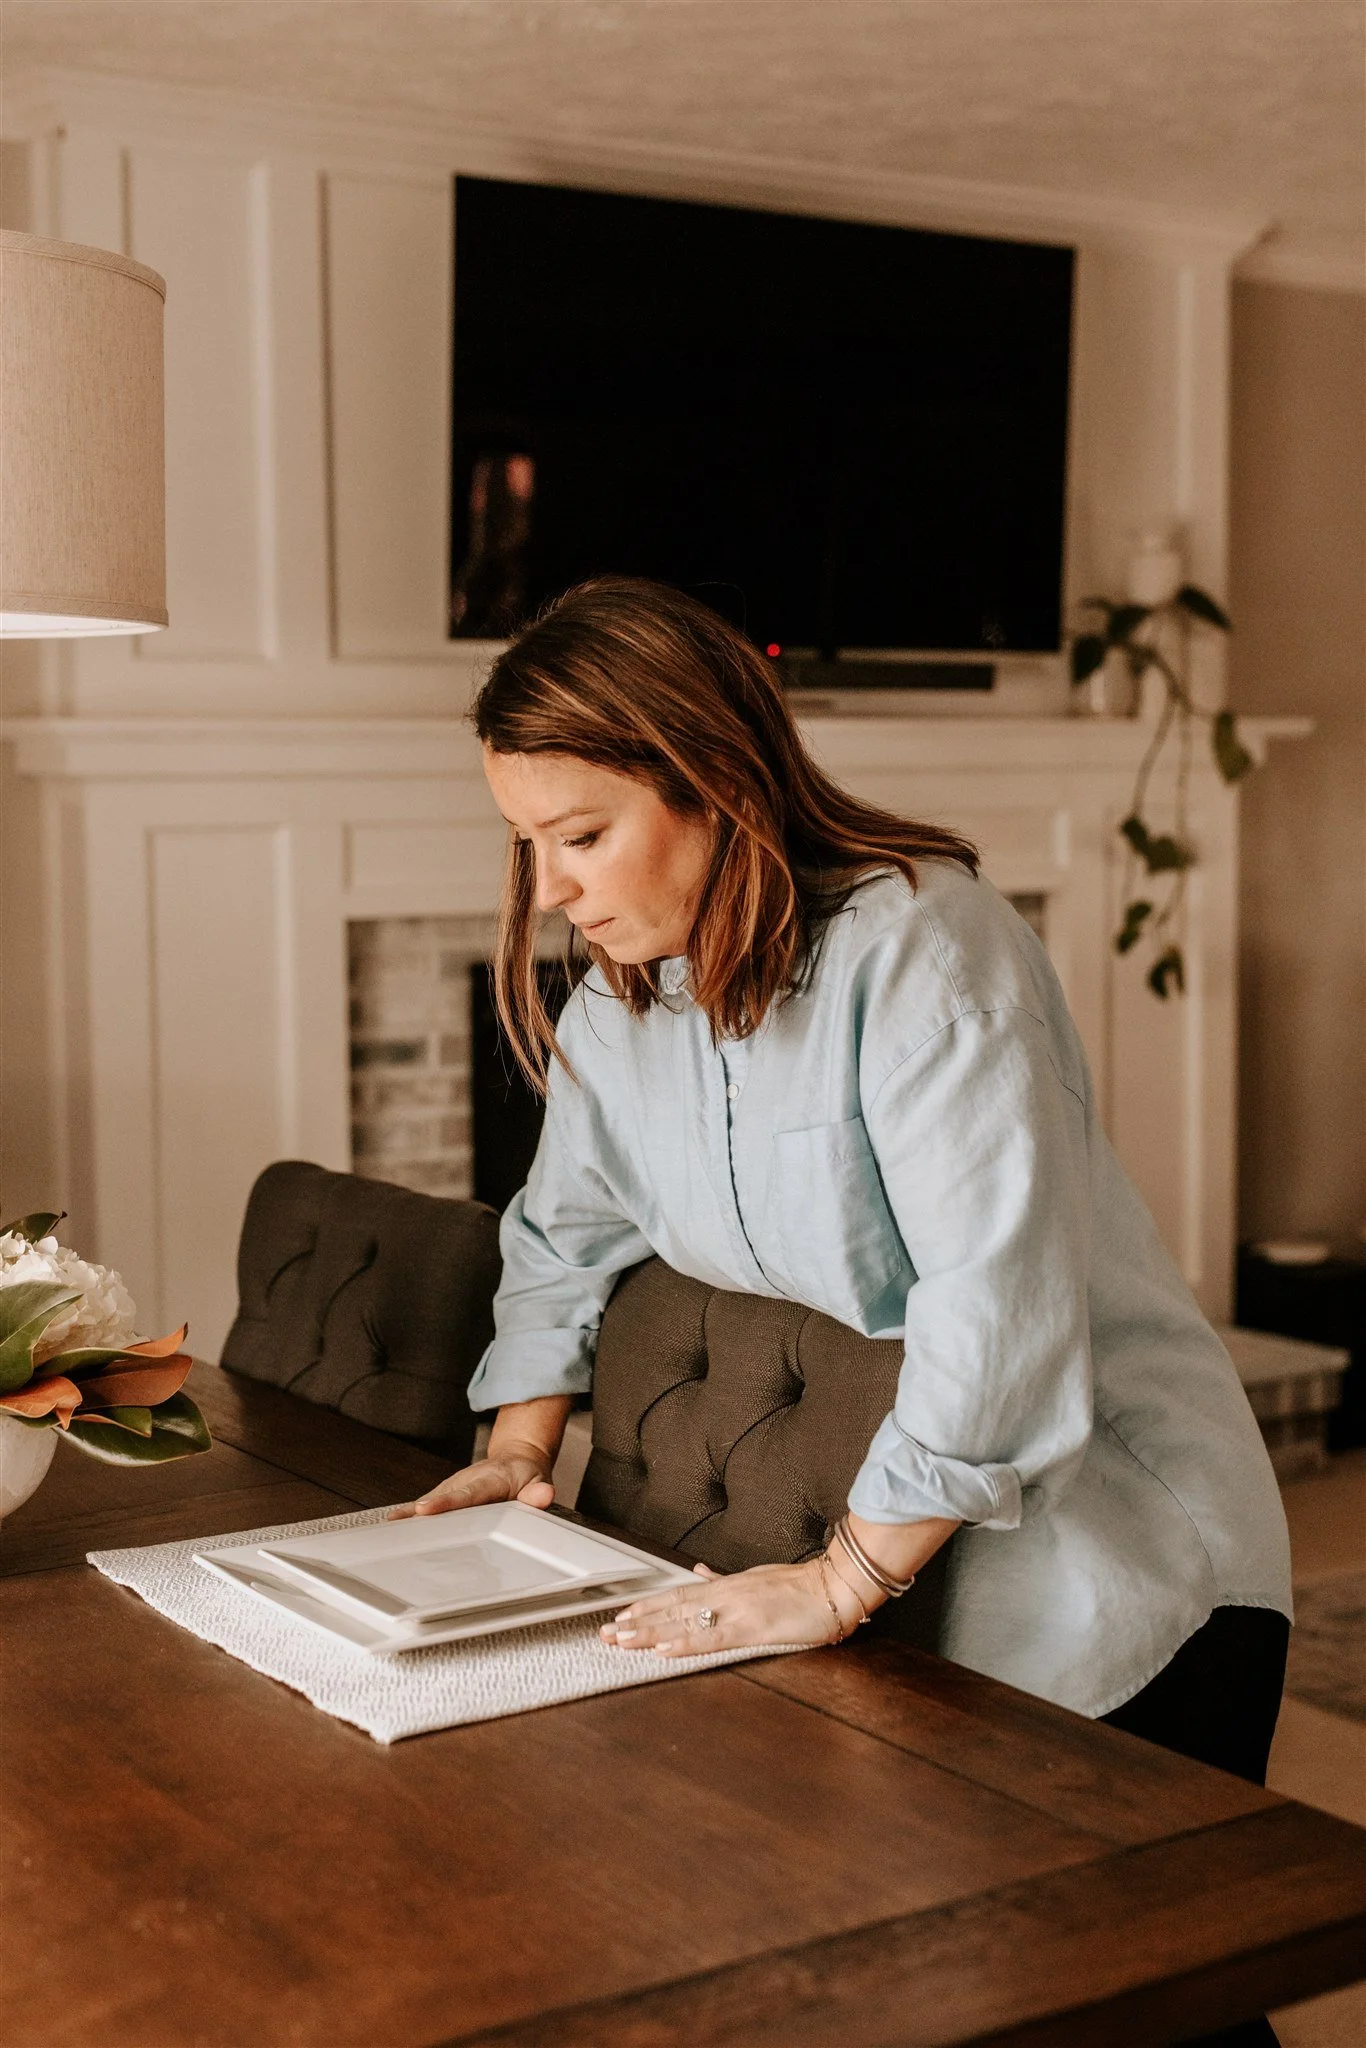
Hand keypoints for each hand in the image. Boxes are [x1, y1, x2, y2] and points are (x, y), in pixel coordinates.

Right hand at [386, 1442, 553, 1519]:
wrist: (516, 1458)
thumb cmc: (526, 1475)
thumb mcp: (538, 1482)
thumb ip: (538, 1492)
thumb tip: (543, 1496)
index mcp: (486, 1480)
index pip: (464, 1494)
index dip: (444, 1503)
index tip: (425, 1510)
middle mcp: (463, 1481)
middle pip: (438, 1500)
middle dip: (417, 1514)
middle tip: (395, 1528)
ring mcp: (451, 1487)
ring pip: (427, 1503)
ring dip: (408, 1517)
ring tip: (386, 1534)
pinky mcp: (444, 1494)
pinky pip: (425, 1506)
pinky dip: (408, 1517)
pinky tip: (390, 1529)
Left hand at [599, 1557, 860, 1657]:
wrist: (833, 1586)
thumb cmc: (801, 1586)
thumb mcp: (757, 1576)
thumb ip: (726, 1578)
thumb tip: (702, 1572)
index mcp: (726, 1586)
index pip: (678, 1597)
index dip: (648, 1607)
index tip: (622, 1617)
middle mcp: (725, 1595)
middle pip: (672, 1609)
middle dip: (637, 1622)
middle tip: (606, 1633)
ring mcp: (736, 1611)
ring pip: (684, 1622)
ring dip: (650, 1633)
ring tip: (622, 1641)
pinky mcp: (752, 1628)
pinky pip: (712, 1638)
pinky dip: (686, 1643)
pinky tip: (665, 1649)